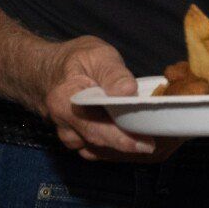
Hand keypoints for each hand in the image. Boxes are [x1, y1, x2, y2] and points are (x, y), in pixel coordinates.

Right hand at [33, 36, 158, 159]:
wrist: (50, 70)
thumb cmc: (76, 59)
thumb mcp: (97, 55)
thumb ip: (113, 73)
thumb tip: (128, 91)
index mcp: (64, 102)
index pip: (94, 128)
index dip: (122, 139)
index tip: (147, 143)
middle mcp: (64, 125)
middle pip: (99, 144)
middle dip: (130, 146)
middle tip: (159, 142)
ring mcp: (70, 136)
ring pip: (100, 152)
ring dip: (125, 150)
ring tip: (153, 139)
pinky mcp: (79, 141)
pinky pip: (100, 152)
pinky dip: (119, 148)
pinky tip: (138, 138)